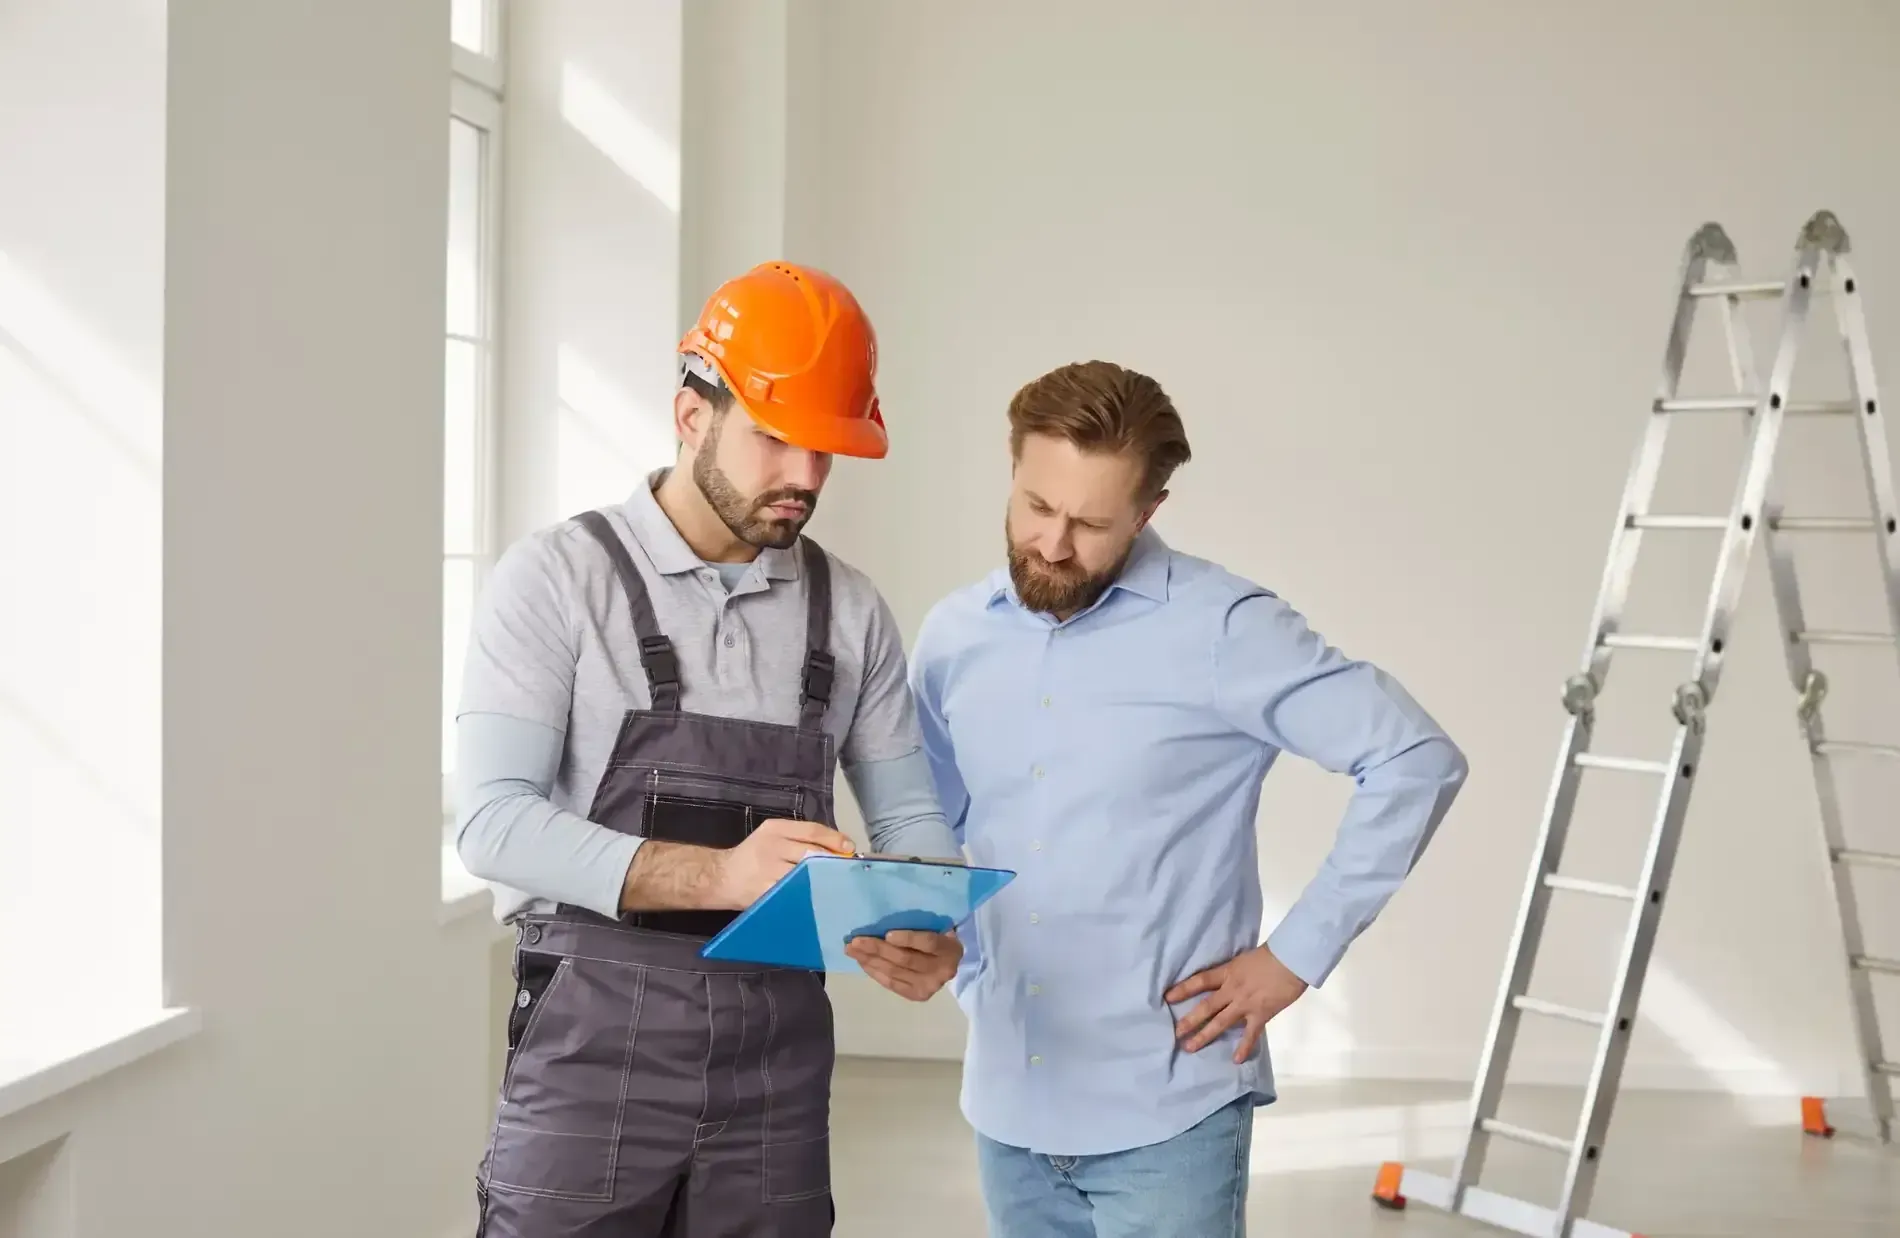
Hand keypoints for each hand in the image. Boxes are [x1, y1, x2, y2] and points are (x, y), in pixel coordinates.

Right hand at [710, 818, 854, 908]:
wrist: (720, 877)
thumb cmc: (752, 856)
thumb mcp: (772, 836)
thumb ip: (799, 838)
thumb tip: (838, 847)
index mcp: (775, 829)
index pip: (812, 831)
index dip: (835, 839)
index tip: (850, 849)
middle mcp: (772, 847)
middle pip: (812, 853)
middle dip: (833, 862)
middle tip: (846, 870)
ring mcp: (768, 871)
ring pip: (806, 875)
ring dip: (824, 880)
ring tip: (837, 884)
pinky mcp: (766, 892)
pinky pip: (795, 893)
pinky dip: (809, 895)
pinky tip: (819, 898)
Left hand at [844, 929, 962, 1000]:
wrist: (948, 962)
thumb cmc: (938, 936)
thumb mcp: (937, 927)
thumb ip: (920, 924)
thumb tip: (884, 920)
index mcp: (950, 948)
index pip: (928, 943)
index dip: (908, 939)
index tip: (887, 934)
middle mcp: (943, 971)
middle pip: (906, 959)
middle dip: (877, 949)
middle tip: (855, 941)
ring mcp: (929, 986)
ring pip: (894, 972)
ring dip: (869, 960)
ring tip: (851, 950)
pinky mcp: (917, 995)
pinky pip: (891, 983)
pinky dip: (874, 971)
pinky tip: (862, 962)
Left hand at [1165, 945, 1307, 1063]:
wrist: (1292, 961)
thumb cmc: (1270, 956)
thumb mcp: (1243, 960)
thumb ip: (1232, 972)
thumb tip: (1223, 981)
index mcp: (1227, 973)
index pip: (1200, 981)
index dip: (1182, 989)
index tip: (1167, 998)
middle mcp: (1232, 990)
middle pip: (1206, 1007)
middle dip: (1189, 1021)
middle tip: (1175, 1033)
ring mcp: (1245, 1004)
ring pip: (1220, 1023)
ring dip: (1205, 1036)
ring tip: (1190, 1047)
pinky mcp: (1260, 1015)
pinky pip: (1250, 1034)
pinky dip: (1243, 1047)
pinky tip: (1235, 1059)